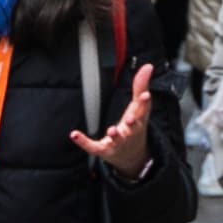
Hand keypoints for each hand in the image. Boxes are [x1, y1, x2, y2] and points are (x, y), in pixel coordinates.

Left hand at [72, 64, 157, 181]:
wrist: (131, 156)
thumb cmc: (134, 126)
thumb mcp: (139, 107)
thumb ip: (141, 86)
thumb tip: (148, 66)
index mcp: (139, 122)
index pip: (143, 112)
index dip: (144, 103)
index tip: (145, 96)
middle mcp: (129, 134)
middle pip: (133, 130)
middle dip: (132, 125)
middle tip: (129, 119)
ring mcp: (117, 143)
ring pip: (116, 141)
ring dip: (114, 135)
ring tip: (112, 131)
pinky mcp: (103, 150)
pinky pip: (93, 147)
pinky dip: (84, 142)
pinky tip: (74, 135)